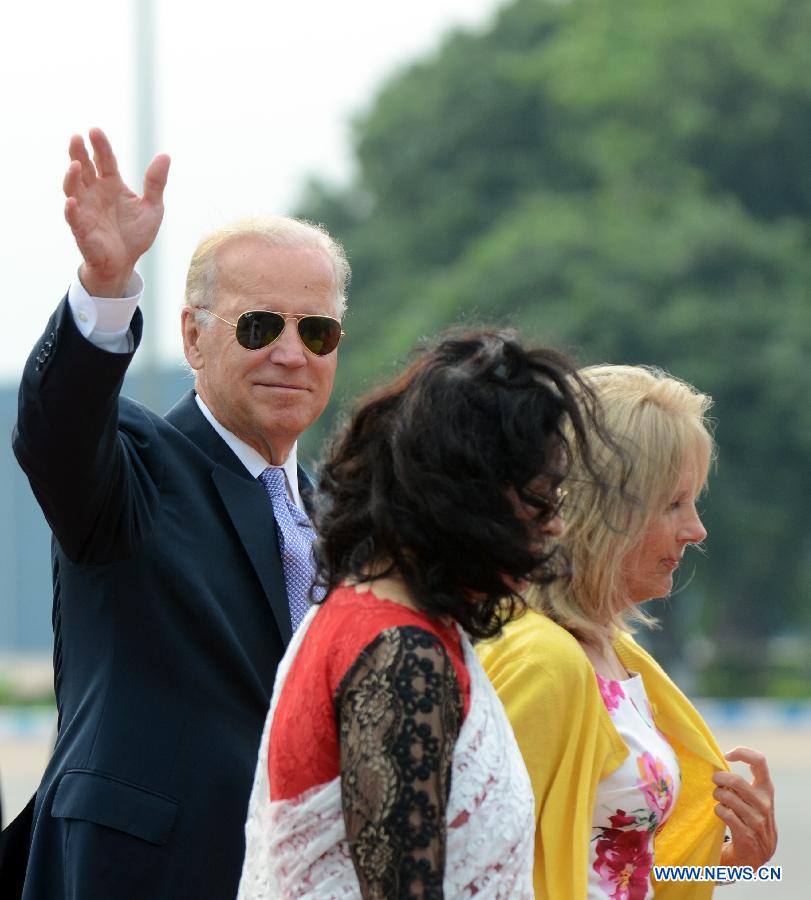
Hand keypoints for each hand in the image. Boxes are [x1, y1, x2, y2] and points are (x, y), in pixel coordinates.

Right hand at [63, 127, 169, 296]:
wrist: (126, 262)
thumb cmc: (135, 233)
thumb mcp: (152, 207)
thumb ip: (156, 183)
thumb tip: (165, 156)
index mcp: (112, 184)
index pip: (105, 160)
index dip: (100, 146)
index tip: (95, 131)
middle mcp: (95, 193)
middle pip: (84, 169)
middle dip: (79, 153)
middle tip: (77, 138)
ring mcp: (86, 210)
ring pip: (73, 189)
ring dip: (72, 177)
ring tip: (75, 165)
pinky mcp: (82, 230)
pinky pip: (74, 218)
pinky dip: (72, 210)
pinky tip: (73, 202)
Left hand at [713, 746, 776, 869]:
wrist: (759, 852)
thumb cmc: (751, 815)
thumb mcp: (755, 798)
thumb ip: (742, 783)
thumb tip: (717, 763)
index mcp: (766, 789)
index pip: (759, 761)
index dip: (742, 752)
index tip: (727, 755)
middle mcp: (764, 803)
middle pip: (736, 780)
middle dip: (719, 777)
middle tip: (714, 780)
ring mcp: (756, 820)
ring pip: (727, 796)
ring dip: (717, 794)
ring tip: (719, 797)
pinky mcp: (746, 833)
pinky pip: (723, 813)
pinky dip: (717, 810)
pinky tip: (720, 811)